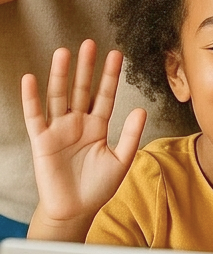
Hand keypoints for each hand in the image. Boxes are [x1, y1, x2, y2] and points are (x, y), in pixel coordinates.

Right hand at [23, 41, 145, 240]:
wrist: (76, 210)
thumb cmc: (97, 187)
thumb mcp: (121, 160)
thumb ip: (130, 134)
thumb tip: (141, 109)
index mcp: (98, 126)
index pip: (105, 95)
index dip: (110, 76)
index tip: (116, 54)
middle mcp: (78, 123)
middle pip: (82, 89)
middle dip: (86, 67)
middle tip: (90, 43)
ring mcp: (59, 130)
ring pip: (59, 97)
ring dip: (61, 75)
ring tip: (64, 52)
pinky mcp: (42, 141)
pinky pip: (35, 116)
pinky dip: (31, 98)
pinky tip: (31, 78)